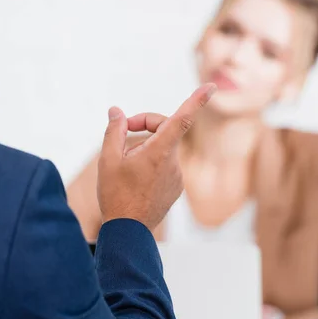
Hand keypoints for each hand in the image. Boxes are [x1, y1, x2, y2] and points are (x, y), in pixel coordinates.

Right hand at [97, 84, 216, 230]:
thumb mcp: (107, 160)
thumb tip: (116, 112)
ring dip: (144, 147)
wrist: (129, 231)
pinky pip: (164, 166)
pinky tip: (133, 178)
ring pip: (162, 149)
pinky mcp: (175, 188)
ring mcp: (177, 177)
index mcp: (160, 152)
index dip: (196, 100)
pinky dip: (150, 163)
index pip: (182, 119)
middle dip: (144, 124)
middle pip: (165, 130)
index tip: (210, 87)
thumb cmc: (116, 195)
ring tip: (124, 165)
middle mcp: (173, 163)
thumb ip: (114, 131)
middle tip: (123, 130)